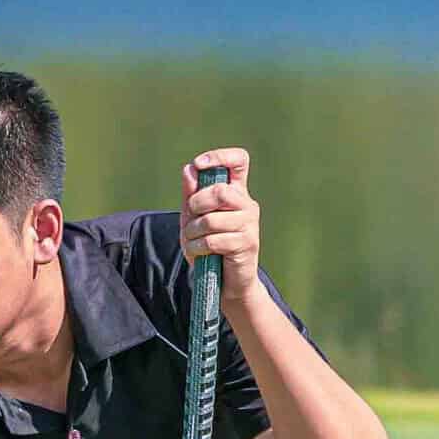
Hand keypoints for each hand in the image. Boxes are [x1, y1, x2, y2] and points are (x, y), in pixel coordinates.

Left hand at [180, 147, 262, 299]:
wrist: (224, 282)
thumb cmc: (208, 248)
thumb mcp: (193, 219)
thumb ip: (190, 196)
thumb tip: (188, 169)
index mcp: (235, 193)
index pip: (238, 161)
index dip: (220, 156)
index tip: (199, 164)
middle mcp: (246, 204)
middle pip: (220, 191)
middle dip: (196, 205)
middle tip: (190, 219)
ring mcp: (249, 224)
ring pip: (213, 218)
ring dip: (193, 232)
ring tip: (193, 241)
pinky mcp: (247, 244)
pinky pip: (213, 240)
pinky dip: (197, 247)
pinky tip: (199, 253)